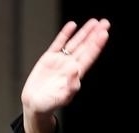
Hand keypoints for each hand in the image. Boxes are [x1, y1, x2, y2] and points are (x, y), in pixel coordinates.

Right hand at [21, 18, 110, 132]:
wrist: (34, 104)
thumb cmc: (49, 104)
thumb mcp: (62, 98)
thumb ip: (71, 84)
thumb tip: (75, 68)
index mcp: (76, 75)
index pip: (89, 57)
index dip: (97, 45)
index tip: (104, 34)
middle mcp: (70, 65)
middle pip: (85, 47)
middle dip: (95, 35)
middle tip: (104, 23)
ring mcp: (60, 61)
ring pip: (74, 43)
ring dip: (84, 32)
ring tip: (93, 22)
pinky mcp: (48, 58)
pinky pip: (58, 43)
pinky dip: (65, 34)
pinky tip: (72, 26)